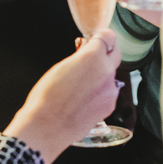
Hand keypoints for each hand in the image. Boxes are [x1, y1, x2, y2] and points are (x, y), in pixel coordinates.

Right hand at [4, 32, 121, 162]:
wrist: (47, 127)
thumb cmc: (47, 98)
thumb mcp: (60, 67)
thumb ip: (80, 57)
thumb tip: (86, 53)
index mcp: (93, 57)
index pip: (108, 36)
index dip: (102, 38)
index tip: (96, 41)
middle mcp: (106, 71)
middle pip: (115, 55)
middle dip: (104, 55)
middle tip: (89, 62)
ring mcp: (111, 90)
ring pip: (111, 76)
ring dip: (101, 77)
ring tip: (80, 87)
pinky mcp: (110, 105)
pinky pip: (108, 92)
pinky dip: (100, 93)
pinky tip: (83, 101)